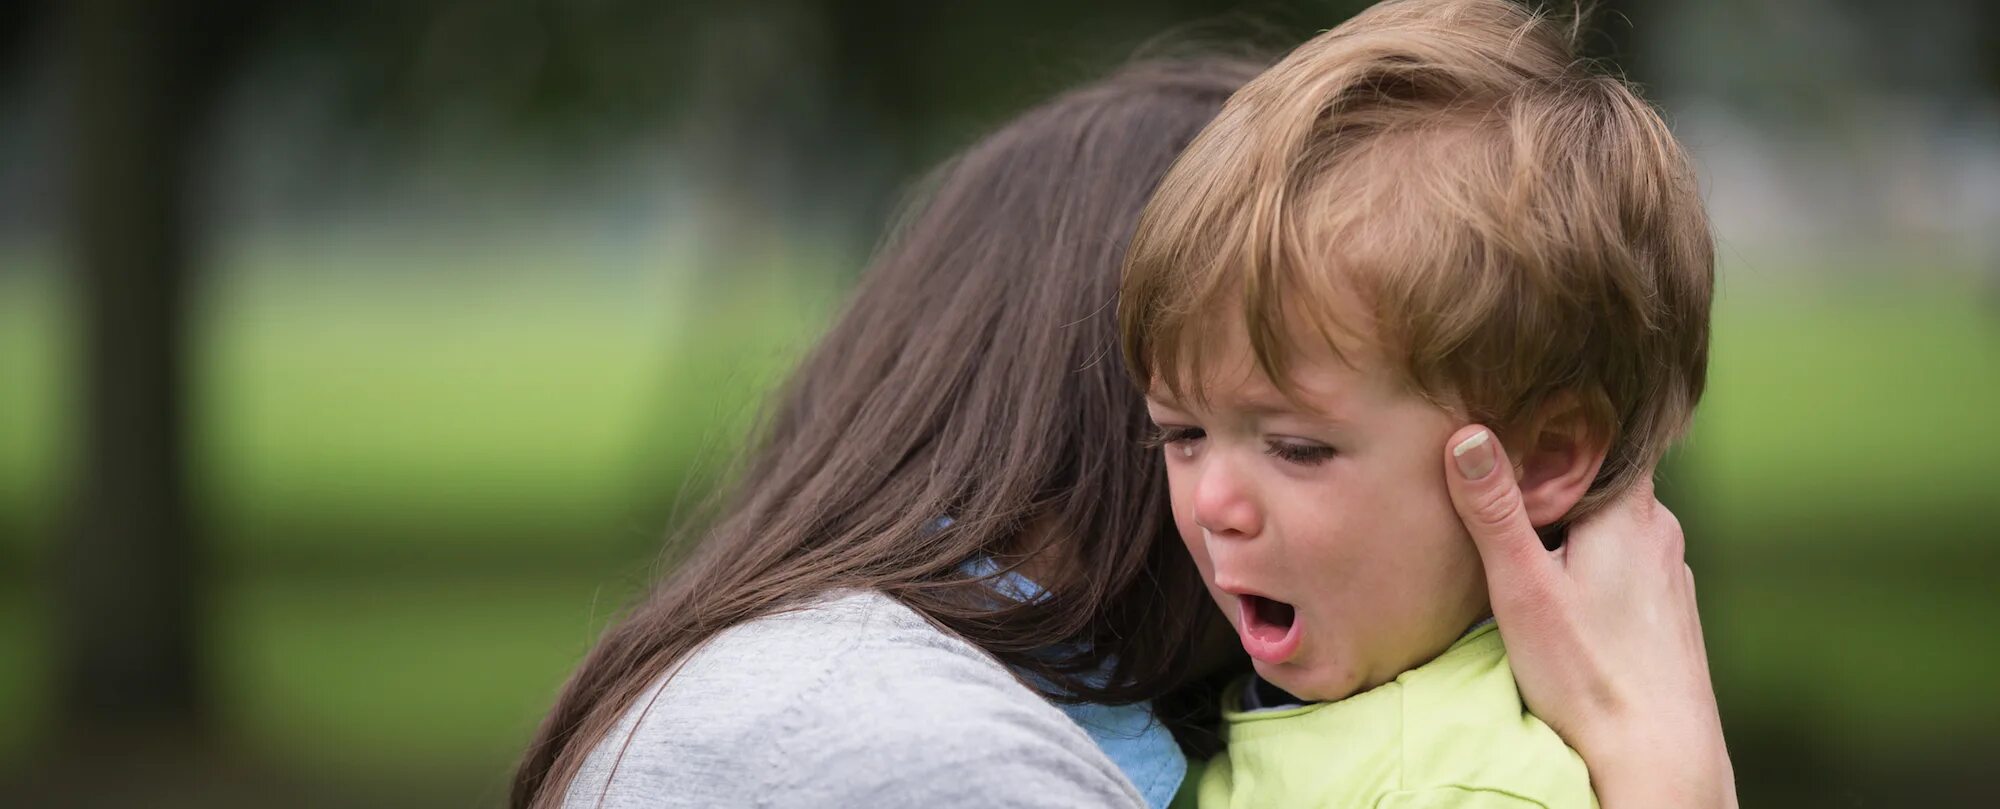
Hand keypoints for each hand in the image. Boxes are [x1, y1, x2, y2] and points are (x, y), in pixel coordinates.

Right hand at [1442, 425, 1736, 808]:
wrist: (1658, 755)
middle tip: (1507, 487)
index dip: (1560, 425)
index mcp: (1630, 513)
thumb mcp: (1522, 588)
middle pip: (1604, 481)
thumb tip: (1469, 435)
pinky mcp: (1670, 611)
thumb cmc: (1589, 677)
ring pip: (1616, 525)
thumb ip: (1494, 511)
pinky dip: (1596, 563)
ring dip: (1577, 527)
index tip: (1520, 423)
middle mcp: (1661, 533)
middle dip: (1558, 481)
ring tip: (1531, 543)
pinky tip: (1569, 594)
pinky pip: (1628, 563)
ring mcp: (1670, 574)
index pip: (1603, 436)